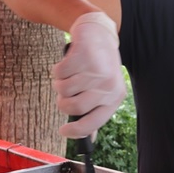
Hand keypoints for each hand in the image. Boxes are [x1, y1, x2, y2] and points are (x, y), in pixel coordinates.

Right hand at [53, 12, 125, 138]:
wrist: (99, 33)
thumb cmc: (99, 67)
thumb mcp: (104, 90)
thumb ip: (95, 113)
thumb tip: (87, 139)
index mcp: (115, 98)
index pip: (93, 123)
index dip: (75, 131)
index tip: (63, 131)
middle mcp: (108, 85)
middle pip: (73, 107)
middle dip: (63, 103)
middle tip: (65, 96)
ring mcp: (95, 70)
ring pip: (63, 90)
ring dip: (60, 84)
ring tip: (70, 76)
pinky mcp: (82, 56)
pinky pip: (58, 73)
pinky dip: (58, 70)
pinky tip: (68, 63)